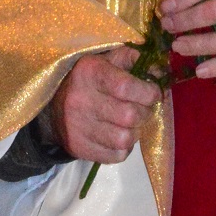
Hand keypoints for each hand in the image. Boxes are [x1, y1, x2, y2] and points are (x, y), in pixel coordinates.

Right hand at [50, 45, 161, 163]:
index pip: (126, 87)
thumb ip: (136, 59)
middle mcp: (81, 100)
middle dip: (145, 112)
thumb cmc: (90, 79)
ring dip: (136, 132)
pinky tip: (119, 135)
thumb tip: (161, 70)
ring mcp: (77, 127)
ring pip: (124, 139)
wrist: (53, 107)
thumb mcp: (108, 60)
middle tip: (144, 108)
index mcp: (90, 73)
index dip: (148, 92)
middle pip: (129, 115)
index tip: (154, 93)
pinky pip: (116, 156)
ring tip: (132, 123)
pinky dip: (124, 148)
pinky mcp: (78, 148)